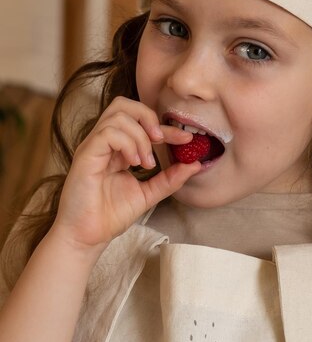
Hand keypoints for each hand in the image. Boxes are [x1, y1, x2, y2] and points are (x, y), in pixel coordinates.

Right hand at [52, 96, 199, 253]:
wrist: (88, 236)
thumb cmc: (110, 215)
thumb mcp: (148, 194)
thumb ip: (169, 179)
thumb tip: (195, 165)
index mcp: (117, 149)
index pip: (141, 124)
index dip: (166, 128)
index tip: (186, 139)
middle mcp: (103, 143)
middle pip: (123, 104)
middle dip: (148, 117)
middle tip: (161, 140)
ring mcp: (93, 146)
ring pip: (117, 115)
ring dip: (139, 136)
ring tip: (145, 162)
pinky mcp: (85, 154)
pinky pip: (108, 133)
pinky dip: (127, 143)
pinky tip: (133, 163)